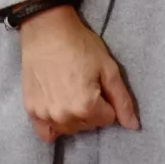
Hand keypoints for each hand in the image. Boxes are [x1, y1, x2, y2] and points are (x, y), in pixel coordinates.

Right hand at [17, 5, 139, 143]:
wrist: (46, 30)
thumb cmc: (79, 45)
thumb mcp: (108, 68)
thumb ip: (122, 100)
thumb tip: (133, 126)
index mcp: (86, 107)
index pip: (107, 119)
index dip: (106, 101)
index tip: (97, 84)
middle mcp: (64, 116)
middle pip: (88, 125)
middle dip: (91, 110)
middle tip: (83, 85)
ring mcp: (45, 115)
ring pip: (70, 129)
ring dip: (74, 117)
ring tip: (69, 92)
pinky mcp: (31, 110)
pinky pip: (46, 133)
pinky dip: (54, 126)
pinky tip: (56, 109)